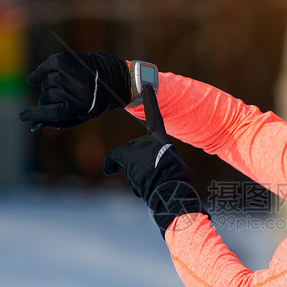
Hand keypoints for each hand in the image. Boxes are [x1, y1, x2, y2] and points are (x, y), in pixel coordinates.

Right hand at [20, 51, 130, 131]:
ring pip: (45, 83)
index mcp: (78, 108)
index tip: (22, 116)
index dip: (34, 115)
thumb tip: (34, 126)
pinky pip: (45, 67)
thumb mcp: (81, 115)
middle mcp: (73, 90)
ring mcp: (69, 74)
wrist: (114, 78)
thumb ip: (57, 121)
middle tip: (60, 97)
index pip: (48, 113)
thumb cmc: (95, 100)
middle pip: (45, 97)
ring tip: (65, 85)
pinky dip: (38, 72)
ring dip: (50, 86)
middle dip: (48, 98)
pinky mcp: (66, 60)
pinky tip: (33, 79)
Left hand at [104, 85, 207, 236]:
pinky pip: (113, 161)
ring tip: (146, 185)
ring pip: (124, 161)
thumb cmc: (176, 196)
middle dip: (132, 168)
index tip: (148, 85)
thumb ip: (158, 172)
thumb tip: (172, 193)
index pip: (156, 118)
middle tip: (149, 183)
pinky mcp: (128, 155)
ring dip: (129, 176)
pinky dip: (110, 165)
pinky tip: (113, 173)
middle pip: (131, 152)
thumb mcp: (171, 180)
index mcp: (164, 144)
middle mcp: (153, 142)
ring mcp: (140, 148)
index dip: (151, 102)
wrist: (174, 201)